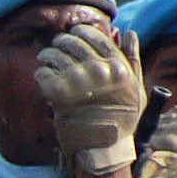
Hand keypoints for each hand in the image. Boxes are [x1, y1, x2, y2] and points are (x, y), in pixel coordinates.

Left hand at [36, 25, 148, 174]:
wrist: (103, 147)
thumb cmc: (122, 118)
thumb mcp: (135, 87)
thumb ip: (133, 59)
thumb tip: (129, 33)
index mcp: (117, 67)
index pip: (96, 37)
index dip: (83, 31)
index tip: (76, 31)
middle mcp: (98, 71)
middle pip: (73, 42)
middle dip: (63, 40)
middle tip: (57, 43)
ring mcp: (77, 81)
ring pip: (55, 54)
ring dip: (48, 53)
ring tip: (45, 56)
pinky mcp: (58, 94)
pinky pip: (43, 73)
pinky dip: (40, 72)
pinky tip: (42, 74)